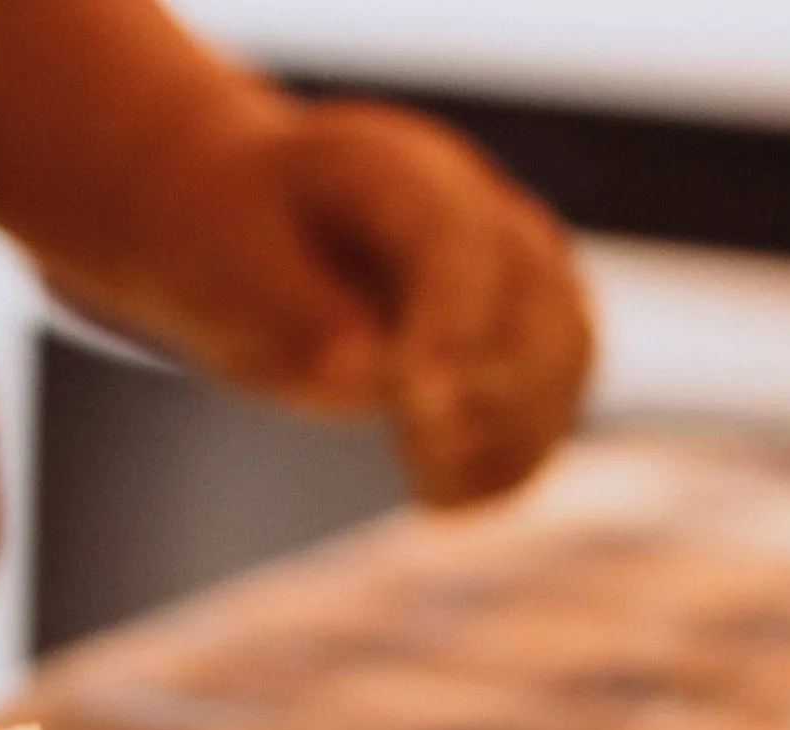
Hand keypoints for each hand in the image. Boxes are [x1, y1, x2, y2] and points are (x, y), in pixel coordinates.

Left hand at [187, 100, 594, 507]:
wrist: (253, 228)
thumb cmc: (230, 245)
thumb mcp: (226, 269)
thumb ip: (295, 312)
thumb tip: (365, 372)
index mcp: (392, 170)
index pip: (454, 244)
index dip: (450, 323)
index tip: (420, 400)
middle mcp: (475, 207)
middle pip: (533, 295)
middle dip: (487, 384)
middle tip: (419, 452)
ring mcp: (512, 265)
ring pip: (563, 348)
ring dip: (511, 430)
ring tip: (430, 487)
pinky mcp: (522, 328)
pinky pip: (553, 394)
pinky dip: (516, 455)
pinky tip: (446, 497)